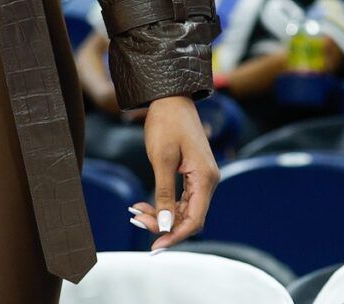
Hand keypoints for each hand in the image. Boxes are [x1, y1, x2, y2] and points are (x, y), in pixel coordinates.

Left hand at [130, 96, 217, 249]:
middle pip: (188, 217)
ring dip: (160, 215)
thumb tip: (165, 225)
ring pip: (183, 209)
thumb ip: (164, 194)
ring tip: (135, 211)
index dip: (175, 236)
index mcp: (205, 179)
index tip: (155, 246)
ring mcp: (201, 178)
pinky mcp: (192, 173)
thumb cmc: (166, 123)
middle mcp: (208, 181)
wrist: (170, 97)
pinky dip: (162, 203)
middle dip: (163, 224)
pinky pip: (180, 198)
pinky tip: (142, 204)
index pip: (194, 220)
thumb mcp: (161, 159)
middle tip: (135, 219)